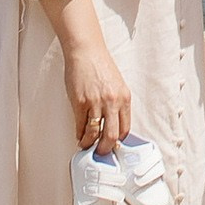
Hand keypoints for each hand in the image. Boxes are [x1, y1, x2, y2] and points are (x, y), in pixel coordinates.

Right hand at [55, 8, 133, 154]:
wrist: (86, 52)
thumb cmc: (101, 67)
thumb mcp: (117, 85)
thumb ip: (117, 104)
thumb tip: (113, 125)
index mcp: (124, 98)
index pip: (125, 129)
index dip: (118, 140)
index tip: (113, 145)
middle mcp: (112, 102)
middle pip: (111, 136)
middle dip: (105, 149)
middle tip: (100, 153)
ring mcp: (95, 103)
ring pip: (94, 134)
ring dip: (89, 143)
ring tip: (86, 145)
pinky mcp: (80, 102)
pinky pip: (80, 126)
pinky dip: (79, 134)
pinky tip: (78, 135)